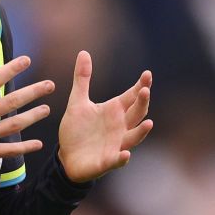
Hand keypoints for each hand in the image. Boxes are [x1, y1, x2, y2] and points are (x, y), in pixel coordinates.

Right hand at [0, 44, 54, 173]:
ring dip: (32, 117)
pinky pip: (7, 151)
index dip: (11, 69)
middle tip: (50, 85)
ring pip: (13, 125)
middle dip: (33, 92)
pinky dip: (23, 148)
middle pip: (11, 102)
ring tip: (46, 109)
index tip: (27, 60)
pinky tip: (37, 144)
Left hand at [57, 51, 152, 182]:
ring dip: (141, 131)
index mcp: (114, 111)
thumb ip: (82, 79)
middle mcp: (120, 127)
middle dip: (142, 103)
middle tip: (145, 90)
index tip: (147, 74)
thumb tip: (84, 52)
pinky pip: (117, 160)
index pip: (131, 96)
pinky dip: (122, 158)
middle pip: (137, 114)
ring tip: (148, 123)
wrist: (66, 156)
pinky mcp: (106, 161)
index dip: (140, 86)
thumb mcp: (77, 102)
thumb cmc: (76, 130)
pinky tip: (125, 154)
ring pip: (133, 137)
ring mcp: (116, 144)